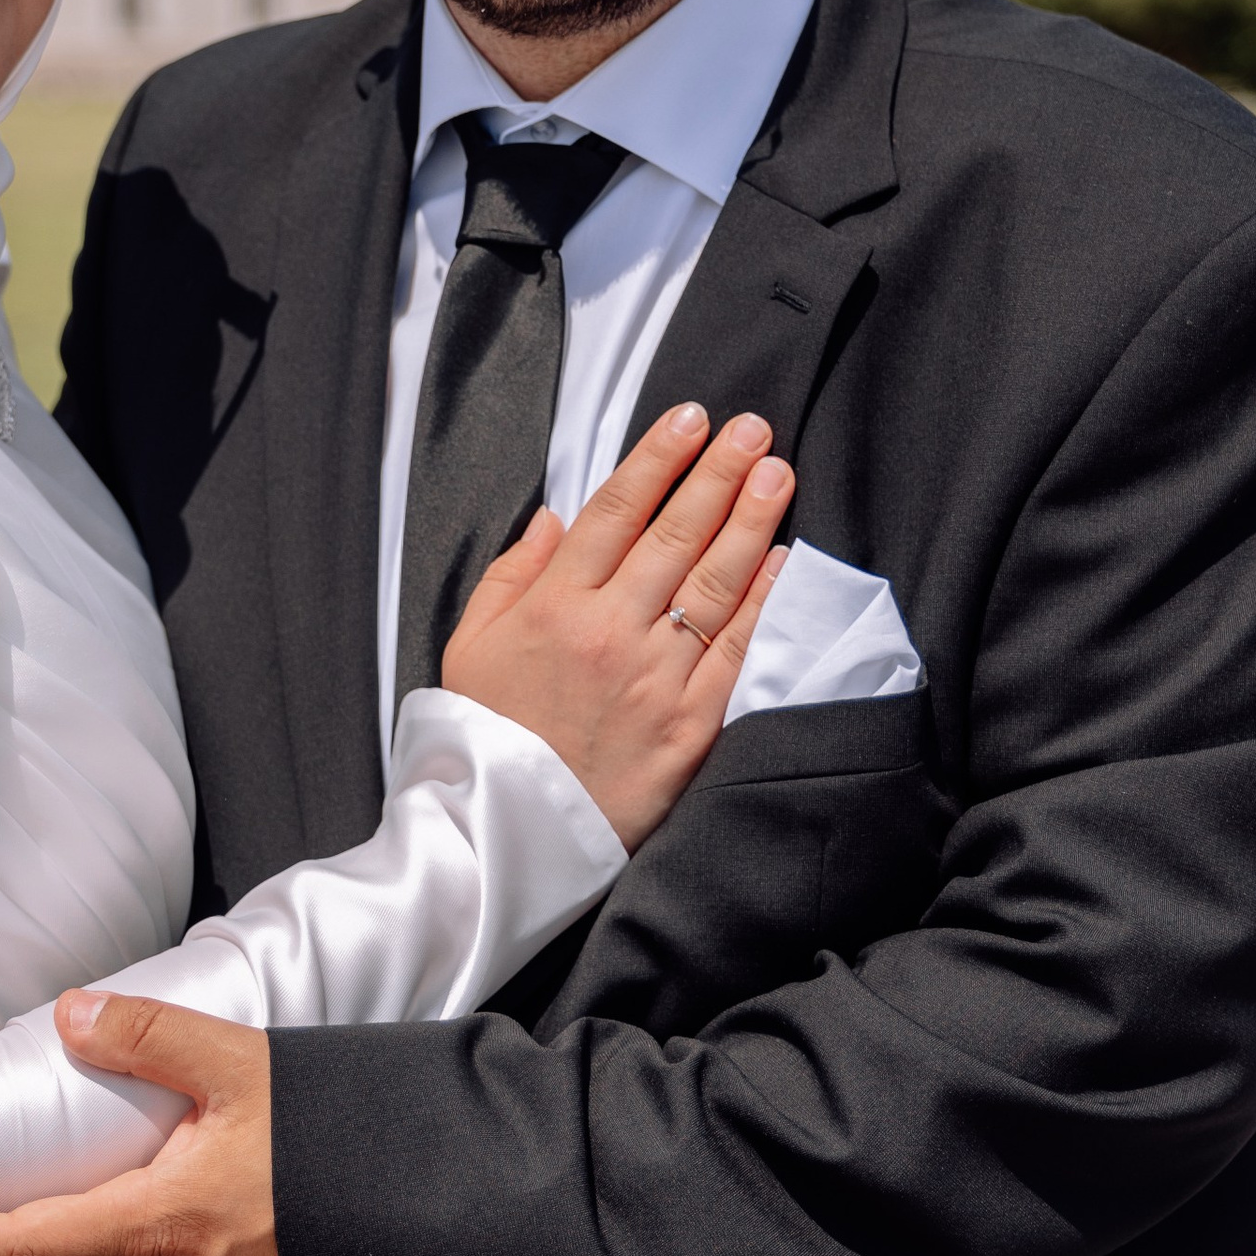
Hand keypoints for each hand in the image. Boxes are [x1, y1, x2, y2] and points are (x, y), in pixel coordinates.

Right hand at [440, 404, 791, 846]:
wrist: (508, 835)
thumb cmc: (485, 737)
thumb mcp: (470, 644)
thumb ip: (511, 574)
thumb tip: (555, 518)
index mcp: (553, 605)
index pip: (617, 512)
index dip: (657, 459)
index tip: (689, 419)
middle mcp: (609, 631)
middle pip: (675, 534)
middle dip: (718, 472)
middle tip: (752, 428)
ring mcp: (655, 677)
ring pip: (715, 582)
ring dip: (751, 520)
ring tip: (776, 473)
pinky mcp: (690, 725)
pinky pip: (736, 651)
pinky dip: (765, 603)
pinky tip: (784, 561)